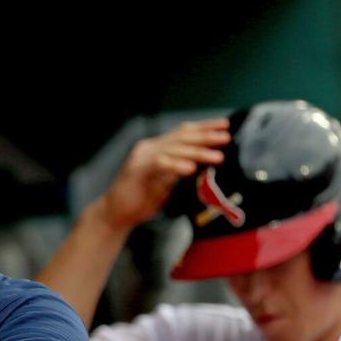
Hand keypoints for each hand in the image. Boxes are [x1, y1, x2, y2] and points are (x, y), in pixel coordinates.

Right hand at [102, 119, 230, 229]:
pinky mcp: (136, 170)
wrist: (115, 214)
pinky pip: (159, 164)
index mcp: (156, 148)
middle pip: (181, 137)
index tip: (225, 126)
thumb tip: (203, 164)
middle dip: (206, 136)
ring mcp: (141, 157)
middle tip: (225, 138)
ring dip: (197, 152)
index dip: (204, 127)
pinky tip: (190, 168)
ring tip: (216, 156)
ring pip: (174, 149)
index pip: (183, 132)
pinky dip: (176, 165)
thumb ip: (180, 171)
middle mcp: (149, 148)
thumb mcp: (166, 183)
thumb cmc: (141, 200)